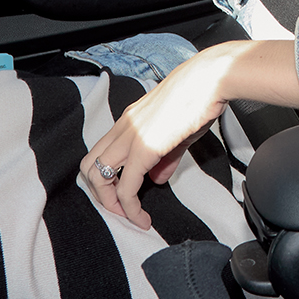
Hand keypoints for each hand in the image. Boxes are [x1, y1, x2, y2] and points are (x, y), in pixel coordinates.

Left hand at [80, 40, 298, 228]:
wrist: (210, 80)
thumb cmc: (200, 98)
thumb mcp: (178, 133)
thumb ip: (165, 157)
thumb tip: (157, 179)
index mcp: (129, 121)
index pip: (100, 154)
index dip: (105, 180)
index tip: (124, 196)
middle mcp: (123, 127)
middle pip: (88, 167)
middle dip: (101, 195)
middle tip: (122, 210)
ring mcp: (130, 136)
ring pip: (98, 177)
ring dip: (110, 204)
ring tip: (130, 217)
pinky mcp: (144, 147)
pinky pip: (126, 185)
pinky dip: (130, 208)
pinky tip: (142, 218)